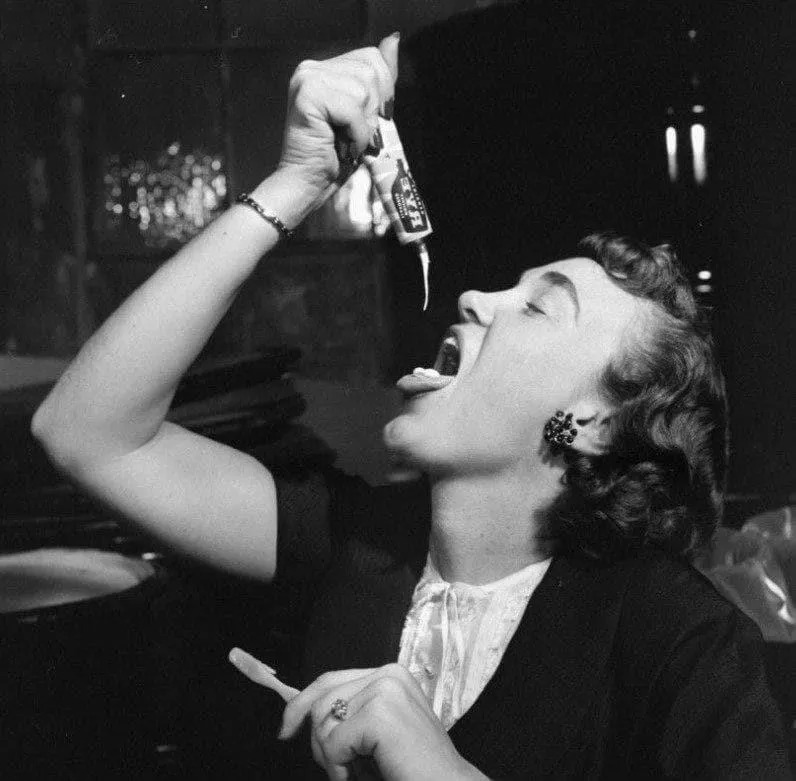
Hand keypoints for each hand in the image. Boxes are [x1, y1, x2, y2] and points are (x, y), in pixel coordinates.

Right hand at [277, 33, 399, 206]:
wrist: (308, 185)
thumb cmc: (337, 157)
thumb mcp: (368, 113)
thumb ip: (380, 79)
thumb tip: (394, 39)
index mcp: (325, 68)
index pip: (373, 58)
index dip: (381, 93)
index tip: (365, 122)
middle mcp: (312, 68)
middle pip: (371, 72)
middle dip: (372, 111)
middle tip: (352, 135)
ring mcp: (307, 79)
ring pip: (363, 90)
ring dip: (363, 125)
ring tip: (345, 141)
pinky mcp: (307, 95)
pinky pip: (352, 109)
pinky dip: (356, 134)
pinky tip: (342, 146)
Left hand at [279, 663, 486, 780]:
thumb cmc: (412, 769)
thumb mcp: (376, 732)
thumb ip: (349, 714)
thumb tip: (297, 714)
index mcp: (389, 674)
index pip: (329, 679)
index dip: (301, 704)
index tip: (285, 729)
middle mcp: (387, 674)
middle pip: (321, 699)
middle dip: (317, 740)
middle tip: (339, 769)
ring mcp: (385, 691)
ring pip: (322, 721)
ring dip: (329, 757)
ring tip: (355, 773)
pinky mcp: (380, 714)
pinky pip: (332, 744)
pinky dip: (338, 769)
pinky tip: (361, 776)